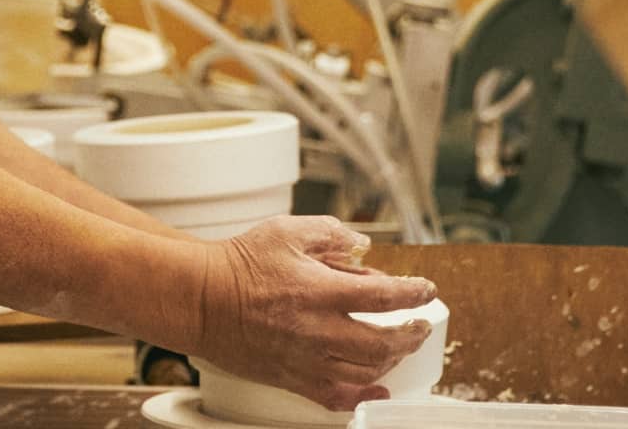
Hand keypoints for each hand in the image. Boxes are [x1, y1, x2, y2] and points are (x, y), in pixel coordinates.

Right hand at [193, 216, 439, 411]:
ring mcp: (305, 359)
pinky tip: (377, 387)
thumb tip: (361, 244)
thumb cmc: (239, 264)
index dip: (413, 293)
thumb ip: (330, 233)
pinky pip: (335, 397)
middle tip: (419, 325)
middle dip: (411, 334)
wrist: (201, 300)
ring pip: (365, 372)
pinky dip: (362, 395)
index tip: (426, 290)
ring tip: (398, 347)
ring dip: (391, 360)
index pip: (383, 296)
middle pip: (382, 343)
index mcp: (319, 290)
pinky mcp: (292, 378)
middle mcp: (316, 329)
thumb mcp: (286, 230)